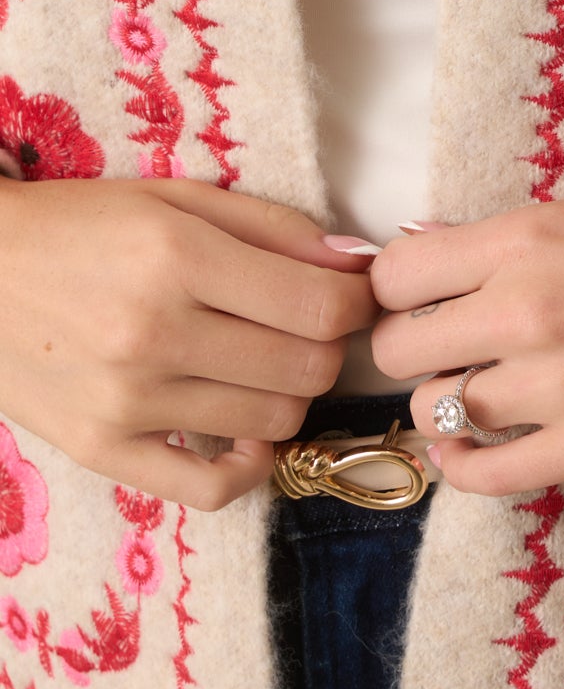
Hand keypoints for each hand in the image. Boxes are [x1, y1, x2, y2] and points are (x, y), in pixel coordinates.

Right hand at [0, 179, 377, 509]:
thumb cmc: (81, 225)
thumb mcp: (177, 198)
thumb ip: (274, 227)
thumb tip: (357, 262)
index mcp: (178, 257)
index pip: (319, 306)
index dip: (358, 302)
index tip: (353, 293)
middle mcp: (154, 333)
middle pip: (306, 369)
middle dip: (328, 346)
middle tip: (306, 325)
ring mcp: (125, 401)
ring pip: (272, 422)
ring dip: (290, 394)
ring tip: (263, 361)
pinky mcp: (99, 450)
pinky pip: (209, 489)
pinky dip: (248, 467)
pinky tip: (245, 432)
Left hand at [368, 195, 563, 494]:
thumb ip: (513, 241)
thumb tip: (427, 254)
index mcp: (526, 237)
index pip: (395, 273)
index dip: (399, 292)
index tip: (424, 302)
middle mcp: (525, 308)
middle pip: (397, 349)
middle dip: (416, 352)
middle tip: (452, 354)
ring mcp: (555, 383)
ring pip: (433, 413)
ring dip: (448, 409)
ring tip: (483, 399)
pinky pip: (483, 476)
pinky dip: (467, 469)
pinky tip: (478, 453)